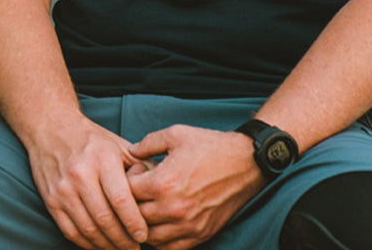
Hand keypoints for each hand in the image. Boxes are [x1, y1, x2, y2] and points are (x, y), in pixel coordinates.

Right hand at [26, 116, 149, 249]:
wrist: (50, 127)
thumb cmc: (91, 140)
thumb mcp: (118, 145)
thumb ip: (141, 168)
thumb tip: (162, 193)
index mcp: (101, 159)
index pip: (121, 200)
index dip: (134, 223)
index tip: (144, 236)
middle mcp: (80, 173)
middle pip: (105, 219)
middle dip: (123, 240)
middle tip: (135, 248)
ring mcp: (63, 188)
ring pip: (88, 229)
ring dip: (107, 246)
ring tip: (120, 249)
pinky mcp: (50, 199)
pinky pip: (70, 231)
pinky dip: (87, 244)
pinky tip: (100, 244)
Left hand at [126, 125, 263, 249]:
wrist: (247, 163)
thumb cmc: (211, 147)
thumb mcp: (175, 134)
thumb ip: (147, 143)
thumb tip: (130, 153)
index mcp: (163, 183)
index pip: (126, 193)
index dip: (124, 181)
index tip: (136, 173)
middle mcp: (174, 208)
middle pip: (135, 216)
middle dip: (131, 203)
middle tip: (140, 190)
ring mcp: (188, 225)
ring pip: (150, 237)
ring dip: (144, 224)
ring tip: (150, 206)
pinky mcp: (201, 234)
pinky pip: (171, 248)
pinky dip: (161, 240)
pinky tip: (162, 223)